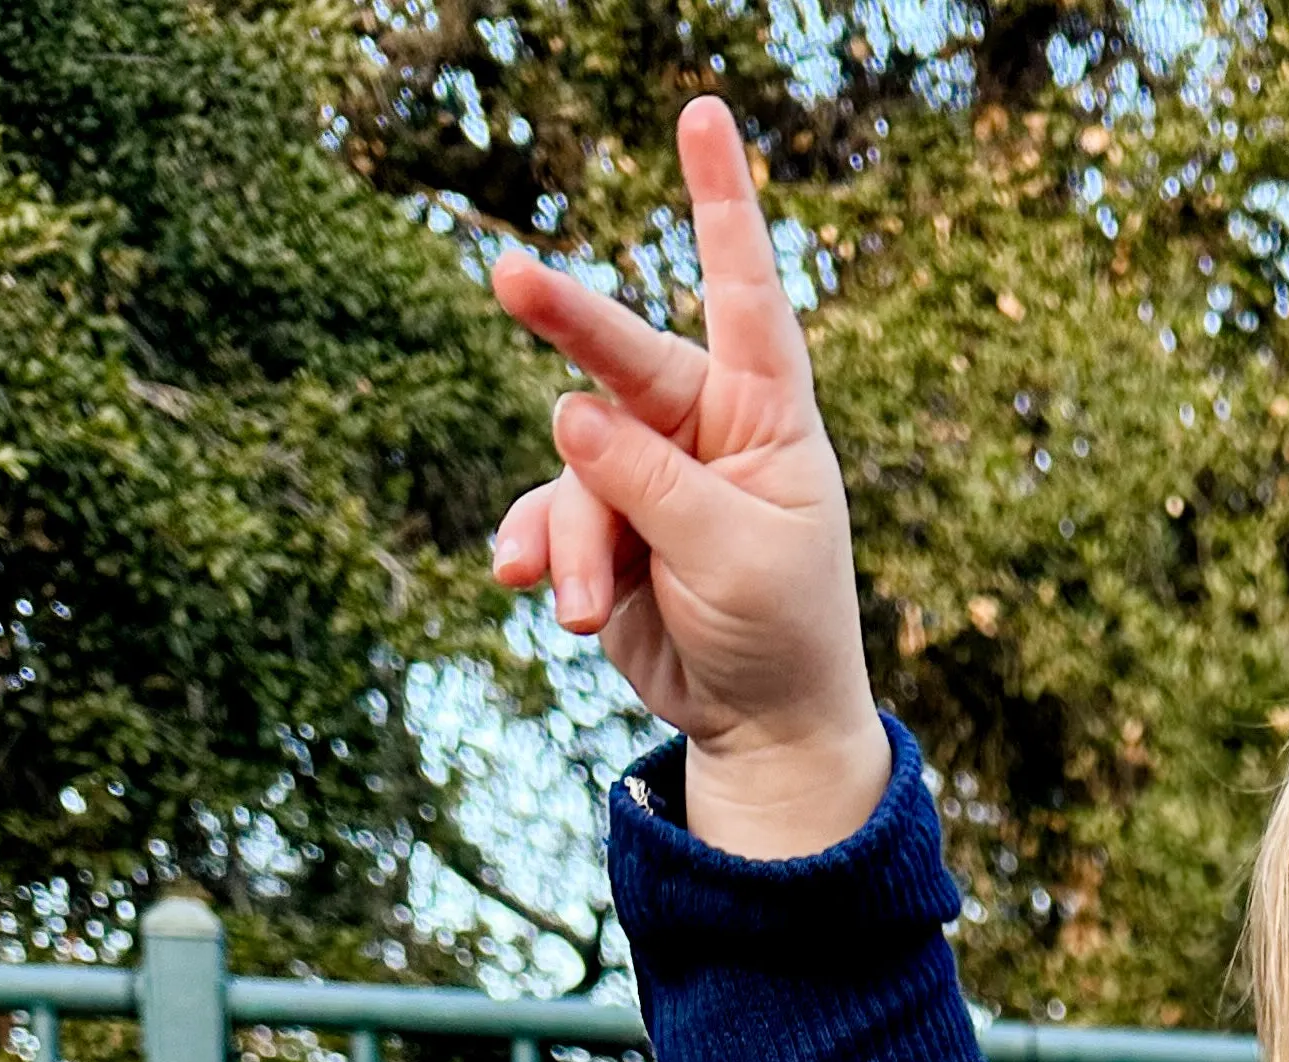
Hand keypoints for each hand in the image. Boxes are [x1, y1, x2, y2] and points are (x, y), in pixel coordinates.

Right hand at [487, 95, 890, 859]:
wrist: (757, 722)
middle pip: (622, 354)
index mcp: (766, 416)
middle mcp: (701, 427)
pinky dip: (538, 553)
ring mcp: (642, 474)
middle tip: (509, 279)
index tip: (703, 112)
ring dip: (571, 539)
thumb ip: (654, 483)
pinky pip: (546, 517)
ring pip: (572, 466)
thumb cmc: (779, 630)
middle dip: (567, 321)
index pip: (745, 293)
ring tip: (580, 606)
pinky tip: (525, 586)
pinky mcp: (599, 527)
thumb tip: (570, 410)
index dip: (721, 203)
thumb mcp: (732, 556)